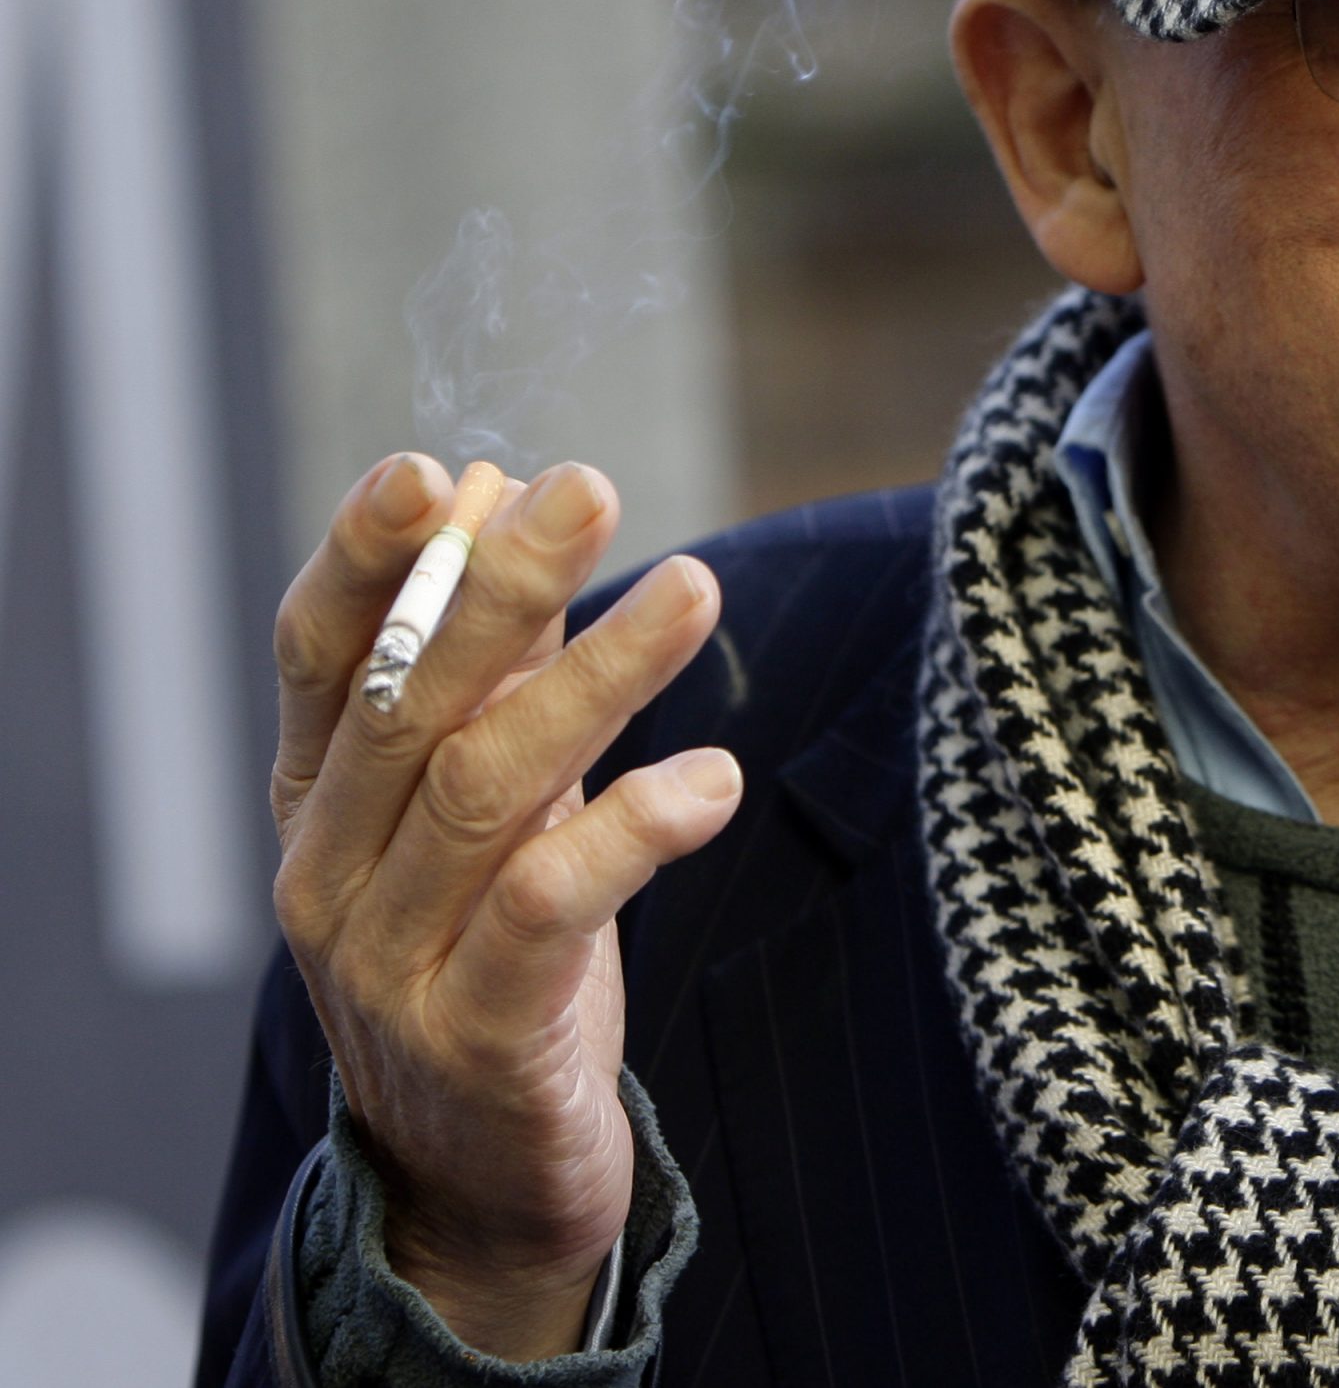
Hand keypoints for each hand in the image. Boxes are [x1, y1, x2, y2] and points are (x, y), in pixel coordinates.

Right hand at [268, 454, 737, 1359]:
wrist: (480, 1179)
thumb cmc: (491, 953)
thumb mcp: (488, 800)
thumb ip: (493, 661)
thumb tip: (493, 487)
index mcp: (318, 800)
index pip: (321, 653)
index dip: (370, 557)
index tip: (436, 468)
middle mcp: (328, 874)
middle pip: (413, 699)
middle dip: (503, 585)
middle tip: (590, 488)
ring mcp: (391, 961)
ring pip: (487, 786)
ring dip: (599, 677)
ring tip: (697, 590)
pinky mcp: (477, 1033)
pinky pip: (550, 909)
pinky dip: (633, 831)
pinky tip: (712, 777)